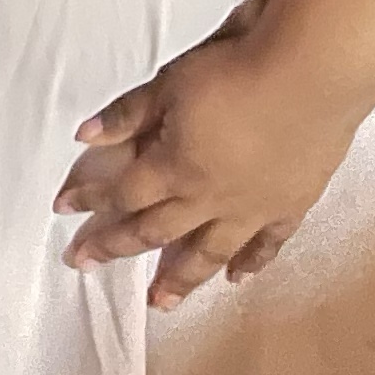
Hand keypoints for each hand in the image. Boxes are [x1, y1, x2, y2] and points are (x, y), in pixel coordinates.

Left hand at [53, 30, 373, 308]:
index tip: (62, 210)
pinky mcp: (291, 204)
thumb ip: (129, 114)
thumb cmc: (236, 72)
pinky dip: (250, 263)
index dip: (89, 199)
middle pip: (154, 230)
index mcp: (174, 168)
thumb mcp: (170, 84)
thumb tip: (85, 137)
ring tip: (161, 302)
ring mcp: (252, 208)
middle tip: (84, 265)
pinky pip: (266, 244)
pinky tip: (236, 278)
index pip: (121, 192)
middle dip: (115, 247)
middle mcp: (208, 198)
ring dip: (180, 279)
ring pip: (208, 252)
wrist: (312, 75)